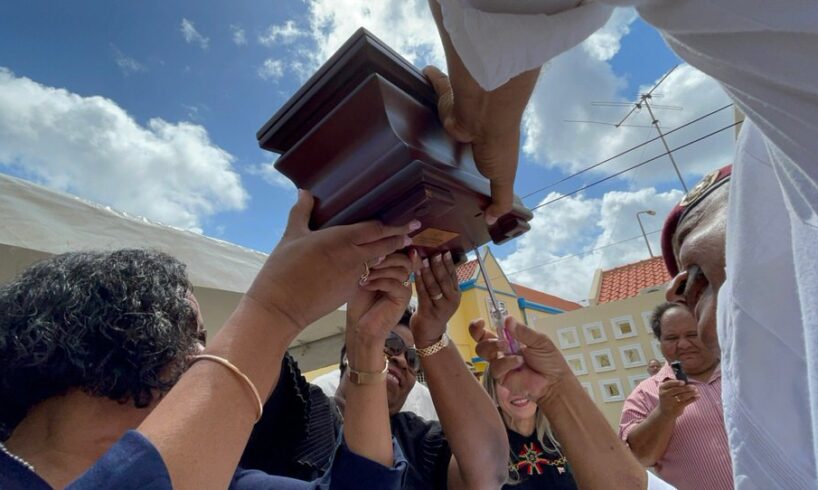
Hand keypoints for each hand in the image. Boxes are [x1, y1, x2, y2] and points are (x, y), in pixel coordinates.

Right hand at [246, 190, 419, 330]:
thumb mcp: (292, 235)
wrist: (280, 307)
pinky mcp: (350, 292)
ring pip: (379, 262)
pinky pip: (368, 277)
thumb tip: (305, 192)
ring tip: (399, 248)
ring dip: (390, 256)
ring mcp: (354, 277)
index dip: (395, 225)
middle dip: (400, 238)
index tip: (409, 221)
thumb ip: (302, 212)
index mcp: (341, 239)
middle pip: (385, 245)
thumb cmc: (283, 268)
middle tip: (413, 232)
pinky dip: (374, 270)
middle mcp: (353, 257)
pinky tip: (375, 267)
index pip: (376, 229)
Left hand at [346, 251, 416, 370]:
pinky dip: (379, 282)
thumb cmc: (359, 302)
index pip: (399, 252)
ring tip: (364, 276)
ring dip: (380, 270)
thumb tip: (375, 244)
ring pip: (400, 269)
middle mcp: (402, 278)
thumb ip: (373, 262)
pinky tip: (365, 285)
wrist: (360, 326)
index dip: (389, 248)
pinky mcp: (402, 299)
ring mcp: (404, 288)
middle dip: (385, 257)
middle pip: (403, 258)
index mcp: (394, 270)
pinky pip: (395, 283)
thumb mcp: (364, 276)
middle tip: (369, 262)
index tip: (371, 247)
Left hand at [410, 251, 460, 346]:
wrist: (430, 334)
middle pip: (445, 279)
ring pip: (434, 286)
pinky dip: (419, 281)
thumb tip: (440, 258)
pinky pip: (423, 293)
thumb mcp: (444, 297)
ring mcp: (441, 307)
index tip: (444, 251)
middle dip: (439, 265)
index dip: (448, 263)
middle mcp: (451, 301)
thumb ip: (443, 281)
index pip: (453, 275)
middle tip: (433, 253)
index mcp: (456, 294)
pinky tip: (415, 272)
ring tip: (423, 260)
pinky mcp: (429, 312)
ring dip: (428, 271)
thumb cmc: (435, 310)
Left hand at [423, 64, 537, 223]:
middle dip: (448, 133)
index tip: (453, 163)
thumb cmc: (498, 146)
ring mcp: (458, 110)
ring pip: (444, 107)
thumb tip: (492, 220)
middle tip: (427, 143)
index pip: (473, 153)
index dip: (465, 156)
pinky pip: (437, 82)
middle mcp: (471, 127)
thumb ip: (500, 198)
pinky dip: (430, 77)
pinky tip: (421, 75)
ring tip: (414, 116)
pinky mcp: (447, 96)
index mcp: (482, 146)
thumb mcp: (503, 178)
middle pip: (456, 131)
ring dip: (436, 106)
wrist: (488, 115)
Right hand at [471, 316, 571, 406]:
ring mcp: (500, 364)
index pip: (487, 332)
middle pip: (481, 343)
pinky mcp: (501, 377)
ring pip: (483, 352)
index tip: (481, 322)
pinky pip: (496, 367)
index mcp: (508, 340)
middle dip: (485, 338)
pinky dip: (507, 362)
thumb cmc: (549, 361)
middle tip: (502, 340)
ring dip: (494, 347)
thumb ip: (523, 331)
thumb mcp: (539, 341)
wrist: (554, 382)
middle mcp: (501, 352)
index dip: (478, 327)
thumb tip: (508, 319)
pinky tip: (519, 363)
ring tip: (509, 348)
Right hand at [657, 380, 698, 418]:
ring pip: (682, 396)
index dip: (677, 382)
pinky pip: (686, 402)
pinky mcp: (676, 408)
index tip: (684, 382)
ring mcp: (670, 402)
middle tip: (694, 387)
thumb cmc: (669, 398)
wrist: (665, 411)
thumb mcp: (668, 390)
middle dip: (686, 388)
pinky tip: (697, 396)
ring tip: (697, 391)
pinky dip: (693, 399)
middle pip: (677, 390)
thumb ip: (675, 386)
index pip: (670, 383)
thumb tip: (688, 382)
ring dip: (691, 393)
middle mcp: (664, 394)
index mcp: (662, 388)